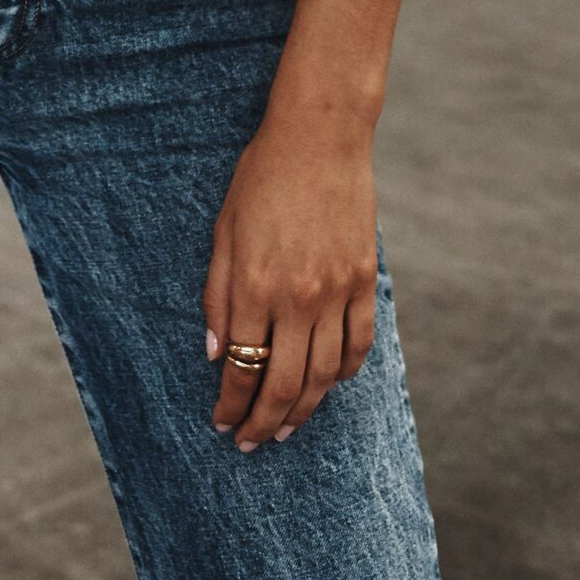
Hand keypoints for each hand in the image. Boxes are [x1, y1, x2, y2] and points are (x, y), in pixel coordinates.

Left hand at [201, 106, 378, 449]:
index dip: (230, 405)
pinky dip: (345, 374)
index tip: (222, 423)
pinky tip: (328, 384)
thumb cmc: (261, 177)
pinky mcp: (363, 281)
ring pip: (323, 376)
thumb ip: (217, 295)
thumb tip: (216, 353)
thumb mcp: (224, 231)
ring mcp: (335, 292)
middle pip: (282, 385)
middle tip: (251, 443)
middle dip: (263, 423)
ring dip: (303, 410)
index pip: (241, 368)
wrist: (320, 137)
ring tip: (287, 428)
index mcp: (254, 286)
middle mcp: (297, 298)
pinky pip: (359, 345)